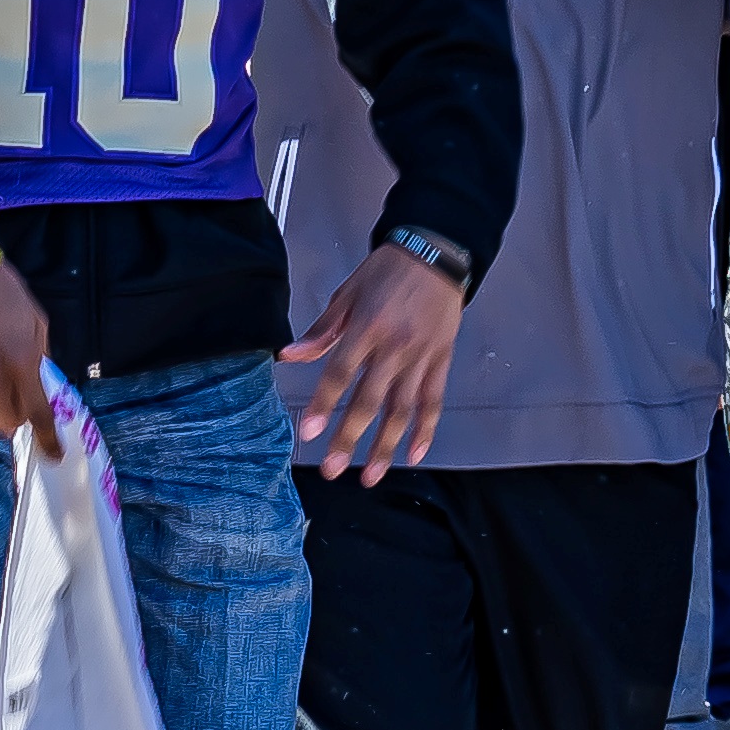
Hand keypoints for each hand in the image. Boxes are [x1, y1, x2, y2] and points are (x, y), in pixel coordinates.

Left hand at [284, 240, 468, 483]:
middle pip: (369, 401)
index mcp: (367, 328)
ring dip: (385, 446)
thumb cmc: (388, 271)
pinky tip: (413, 454)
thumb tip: (288, 355)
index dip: (322, 405)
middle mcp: (394, 347)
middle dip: (349, 439)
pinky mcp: (440, 361)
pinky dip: (425, 430)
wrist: (436, 254)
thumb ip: (321, 330)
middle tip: (333, 468)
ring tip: (370, 475)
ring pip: (402, 410)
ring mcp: (420, 357)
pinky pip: (433, 401)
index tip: (308, 432)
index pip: (340, 374)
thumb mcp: (348, 294)